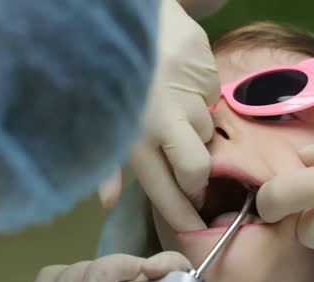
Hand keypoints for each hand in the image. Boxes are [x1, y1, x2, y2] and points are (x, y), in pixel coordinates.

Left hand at [98, 0, 219, 231]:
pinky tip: (180, 85)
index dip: (181, 213)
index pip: (164, 188)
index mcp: (135, 137)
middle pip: (198, 169)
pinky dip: (200, 100)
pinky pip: (212, 101)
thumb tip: (106, 203)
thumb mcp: (102, 121)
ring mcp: (189, 95)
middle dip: (198, 180)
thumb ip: (107, 163)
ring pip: (206, 134)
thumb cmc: (108, 75)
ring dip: (193, 131)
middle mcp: (165, 120)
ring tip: (173, 111)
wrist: (131, 17)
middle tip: (191, 177)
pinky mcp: (206, 73)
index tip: (194, 229)